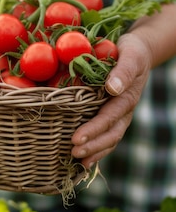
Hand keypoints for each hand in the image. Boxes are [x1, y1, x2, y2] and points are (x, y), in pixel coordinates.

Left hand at [71, 32, 152, 167]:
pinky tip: (82, 160)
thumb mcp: (130, 55)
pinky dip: (96, 149)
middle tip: (73, 153)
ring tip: (76, 160)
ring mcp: (119, 115)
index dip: (93, 130)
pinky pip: (106, 135)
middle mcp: (123, 110)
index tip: (76, 139)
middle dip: (92, 146)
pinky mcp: (112, 115)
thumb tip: (113, 88)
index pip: (108, 117)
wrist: (138, 52)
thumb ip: (123, 71)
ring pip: (109, 139)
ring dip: (94, 151)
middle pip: (110, 134)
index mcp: (126, 97)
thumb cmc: (131, 51)